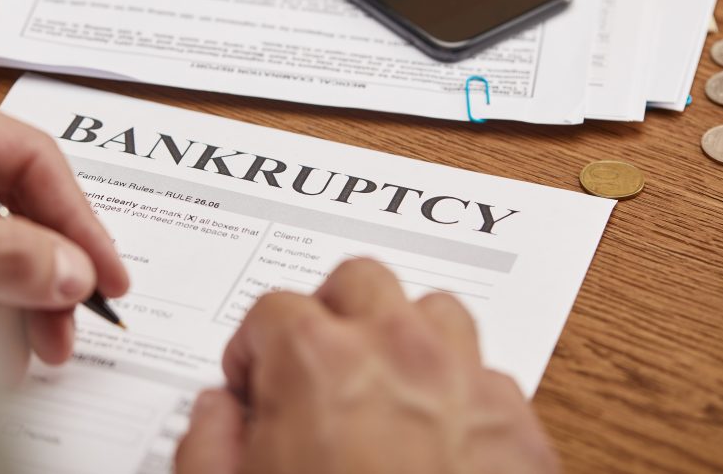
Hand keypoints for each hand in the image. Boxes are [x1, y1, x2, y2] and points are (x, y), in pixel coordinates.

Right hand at [176, 259, 556, 473]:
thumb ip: (206, 442)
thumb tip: (218, 413)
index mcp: (318, 362)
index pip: (272, 308)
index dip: (251, 348)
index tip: (252, 382)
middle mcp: (398, 353)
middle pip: (361, 280)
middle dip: (329, 312)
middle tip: (314, 363)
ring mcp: (465, 384)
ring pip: (436, 311)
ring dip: (404, 335)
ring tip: (382, 384)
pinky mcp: (516, 429)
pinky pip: (488, 376)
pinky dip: (458, 391)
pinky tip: (436, 434)